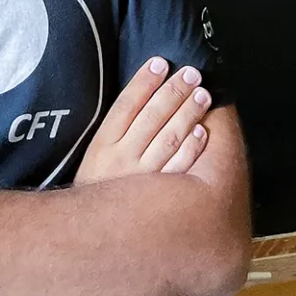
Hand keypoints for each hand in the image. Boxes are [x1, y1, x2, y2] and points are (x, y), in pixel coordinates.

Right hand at [75, 56, 212, 182]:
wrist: (92, 232)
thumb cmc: (100, 188)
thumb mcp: (95, 157)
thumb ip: (116, 133)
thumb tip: (141, 99)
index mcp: (102, 145)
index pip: (125, 105)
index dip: (143, 82)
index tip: (159, 63)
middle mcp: (122, 158)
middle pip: (151, 117)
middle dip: (173, 91)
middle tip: (191, 74)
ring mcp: (143, 176)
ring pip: (169, 137)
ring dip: (188, 113)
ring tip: (202, 94)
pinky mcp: (161, 195)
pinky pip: (180, 167)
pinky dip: (192, 148)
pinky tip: (202, 132)